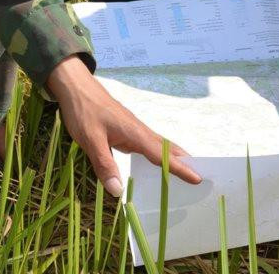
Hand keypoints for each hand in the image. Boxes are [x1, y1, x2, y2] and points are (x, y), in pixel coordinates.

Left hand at [46, 56, 200, 196]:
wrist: (76, 87)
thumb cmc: (83, 111)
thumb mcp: (90, 140)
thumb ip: (105, 165)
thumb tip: (118, 192)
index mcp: (134, 133)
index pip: (161, 154)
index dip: (179, 168)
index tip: (197, 178)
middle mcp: (139, 131)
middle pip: (167, 148)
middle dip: (184, 162)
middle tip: (201, 177)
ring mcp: (134, 129)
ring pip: (159, 145)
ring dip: (174, 157)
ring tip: (188, 171)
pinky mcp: (127, 129)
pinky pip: (148, 144)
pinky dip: (159, 153)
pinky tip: (157, 160)